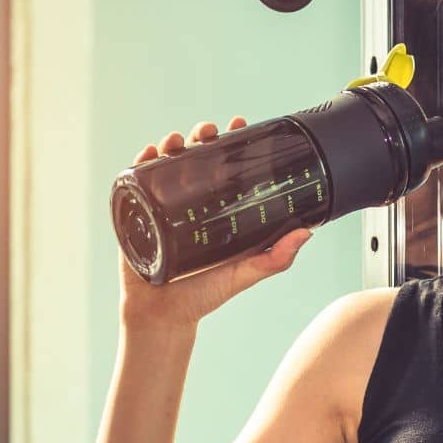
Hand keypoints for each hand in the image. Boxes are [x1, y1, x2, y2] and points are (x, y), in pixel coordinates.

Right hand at [119, 116, 313, 331]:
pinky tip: (147, 155)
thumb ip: (274, 258)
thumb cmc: (203, 296)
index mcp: (214, 210)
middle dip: (200, 136)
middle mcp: (188, 203)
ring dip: (170, 145)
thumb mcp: (242, 274)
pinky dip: (140, 164)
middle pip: (194, 158)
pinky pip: (136, 184)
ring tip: (176, 141)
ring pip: (165, 165)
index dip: (231, 143)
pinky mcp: (137, 216)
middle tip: (207, 132)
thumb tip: (307, 233)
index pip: (224, 167)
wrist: (163, 317)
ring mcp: (161, 207)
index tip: (240, 125)